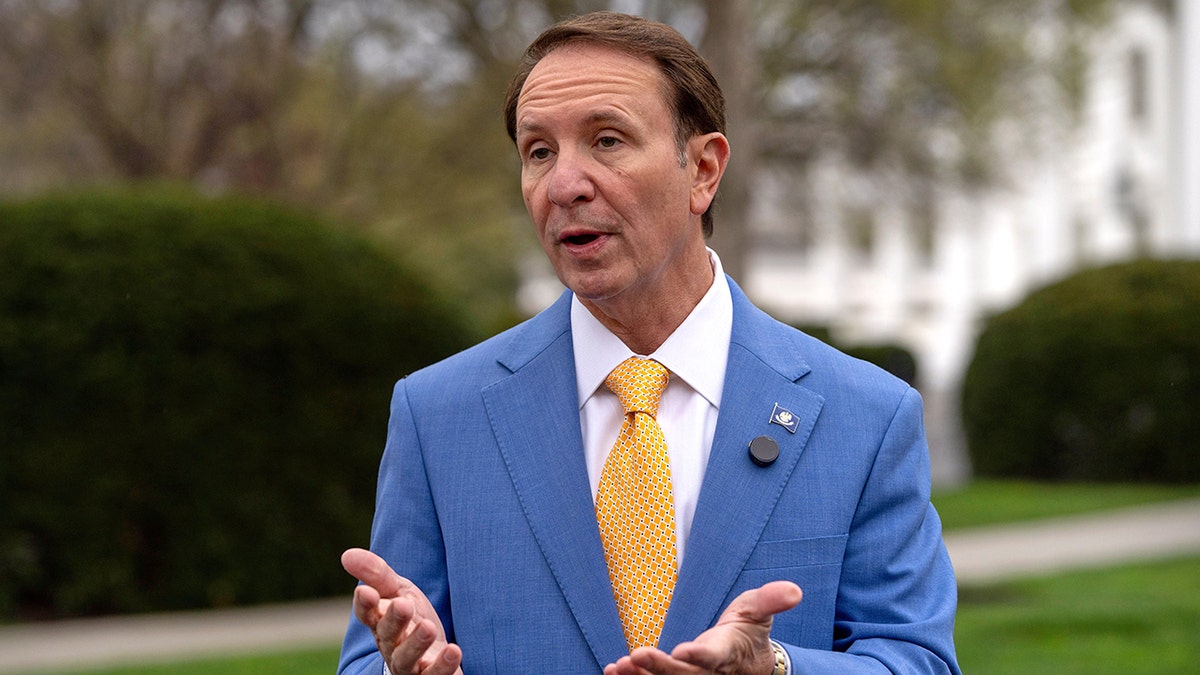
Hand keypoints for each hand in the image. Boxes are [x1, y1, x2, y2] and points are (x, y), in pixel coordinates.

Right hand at [341, 548, 462, 674]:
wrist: (436, 654)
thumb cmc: (413, 619)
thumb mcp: (399, 592)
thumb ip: (377, 574)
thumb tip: (347, 554)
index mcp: (380, 622)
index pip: (367, 613)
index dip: (364, 604)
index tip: (365, 591)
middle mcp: (391, 645)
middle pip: (387, 635)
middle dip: (393, 620)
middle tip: (403, 604)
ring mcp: (409, 665)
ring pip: (406, 659)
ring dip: (416, 644)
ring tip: (428, 627)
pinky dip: (442, 666)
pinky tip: (453, 650)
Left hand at [603, 581, 801, 674]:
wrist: (750, 664)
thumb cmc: (750, 632)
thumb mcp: (760, 612)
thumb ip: (771, 601)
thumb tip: (794, 591)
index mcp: (730, 653)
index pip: (715, 656)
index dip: (700, 655)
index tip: (683, 650)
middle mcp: (710, 673)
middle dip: (660, 668)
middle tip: (636, 656)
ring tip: (618, 667)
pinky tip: (613, 671)